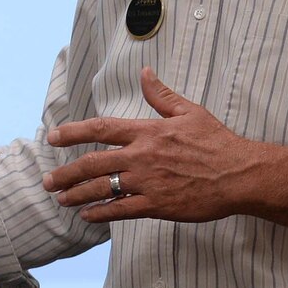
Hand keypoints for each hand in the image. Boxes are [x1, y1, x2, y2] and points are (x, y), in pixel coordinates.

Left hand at [44, 68, 262, 224]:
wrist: (240, 175)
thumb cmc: (217, 143)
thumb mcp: (190, 112)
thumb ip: (162, 95)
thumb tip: (145, 72)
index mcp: (149, 132)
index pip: (102, 129)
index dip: (74, 133)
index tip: (53, 137)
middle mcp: (143, 156)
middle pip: (93, 163)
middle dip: (66, 173)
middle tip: (48, 181)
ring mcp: (148, 182)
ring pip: (103, 189)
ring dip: (77, 195)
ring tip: (61, 200)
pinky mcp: (157, 205)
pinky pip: (121, 211)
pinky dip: (101, 213)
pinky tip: (87, 216)